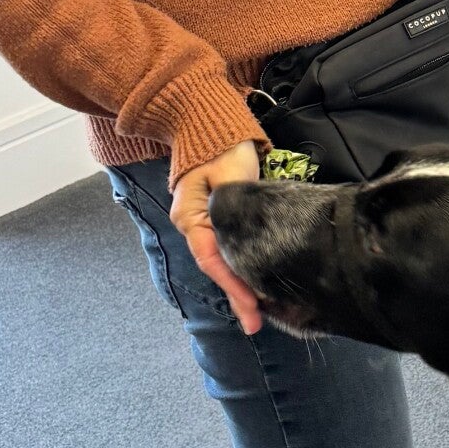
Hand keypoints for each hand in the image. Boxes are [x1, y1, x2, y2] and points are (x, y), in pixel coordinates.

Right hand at [170, 140, 264, 333]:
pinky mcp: (215, 220)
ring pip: (221, 262)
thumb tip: (243, 239)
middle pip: (217, 267)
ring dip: (239, 285)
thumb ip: (237, 206)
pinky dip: (239, 269)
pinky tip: (253, 284)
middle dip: (237, 296)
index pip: (213, 259)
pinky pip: (226, 251)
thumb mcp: (231, 174)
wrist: (206, 124)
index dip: (234, 285)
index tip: (252, 307)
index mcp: (191, 217)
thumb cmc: (221, 147)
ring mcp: (201, 224)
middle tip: (257, 323)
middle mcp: (192, 225)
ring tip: (258, 313)